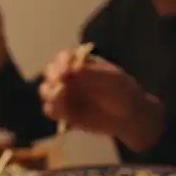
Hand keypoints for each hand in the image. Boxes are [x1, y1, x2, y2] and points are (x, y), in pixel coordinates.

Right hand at [39, 52, 164, 150]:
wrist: (129, 117)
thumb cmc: (123, 92)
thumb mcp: (112, 79)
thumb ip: (92, 74)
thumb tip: (72, 69)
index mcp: (80, 64)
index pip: (63, 58)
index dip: (60, 63)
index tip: (64, 72)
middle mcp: (69, 77)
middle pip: (50, 73)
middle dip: (51, 78)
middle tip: (59, 86)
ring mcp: (65, 95)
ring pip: (46, 91)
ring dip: (49, 94)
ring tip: (61, 98)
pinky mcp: (64, 112)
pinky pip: (51, 110)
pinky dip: (54, 110)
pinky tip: (64, 114)